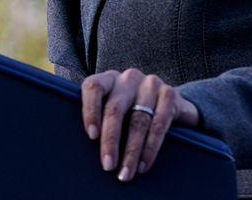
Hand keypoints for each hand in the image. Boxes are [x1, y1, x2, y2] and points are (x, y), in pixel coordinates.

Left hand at [80, 69, 199, 181]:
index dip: (90, 111)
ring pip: (138, 121)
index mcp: (108, 80)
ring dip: (131, 151)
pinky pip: (159, 125)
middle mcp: (128, 78)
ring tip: (125, 173)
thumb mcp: (116, 110)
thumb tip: (79, 149)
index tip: (91, 136)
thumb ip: (101, 120)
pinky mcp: (170, 95)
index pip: (93, 87)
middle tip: (108, 166)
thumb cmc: (132, 111)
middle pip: (115, 109)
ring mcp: (150, 84)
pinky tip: (143, 164)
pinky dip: (150, 148)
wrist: (172, 104)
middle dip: (110, 141)